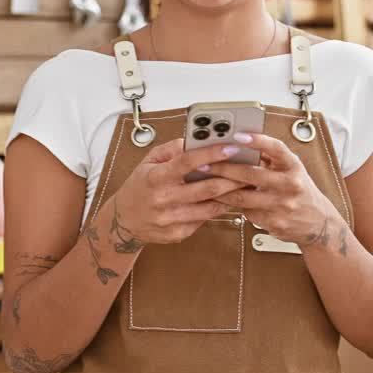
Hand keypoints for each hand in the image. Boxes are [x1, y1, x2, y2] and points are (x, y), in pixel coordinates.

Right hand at [103, 138, 249, 249]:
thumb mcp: (149, 161)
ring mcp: (171, 219)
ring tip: (244, 185)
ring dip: (230, 195)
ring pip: (211, 207)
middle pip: (207, 188)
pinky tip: (226, 200)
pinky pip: (204, 220)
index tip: (231, 147)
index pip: (187, 162)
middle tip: (248, 168)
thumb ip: (172, 149)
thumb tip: (195, 139)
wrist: (123, 221)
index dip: (211, 154)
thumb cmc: (139, 187)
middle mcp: (164, 199)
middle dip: (232, 177)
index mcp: (156, 177)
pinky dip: (217, 209)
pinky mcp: (178, 233)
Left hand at [204, 132, 343, 247]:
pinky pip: (247, 213)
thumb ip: (270, 158)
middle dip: (224, 169)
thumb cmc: (300, 190)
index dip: (257, 141)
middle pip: (252, 175)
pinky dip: (234, 206)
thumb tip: (240, 144)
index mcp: (294, 166)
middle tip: (205, 164)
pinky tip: (222, 200)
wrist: (318, 222)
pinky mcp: (274, 223)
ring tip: (206, 182)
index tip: (238, 135)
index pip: (276, 149)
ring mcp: (282, 206)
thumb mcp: (291, 169)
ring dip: (221, 190)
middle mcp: (290, 185)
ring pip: (243, 198)